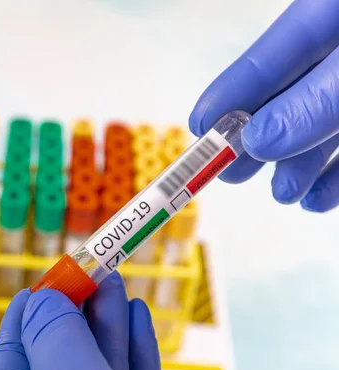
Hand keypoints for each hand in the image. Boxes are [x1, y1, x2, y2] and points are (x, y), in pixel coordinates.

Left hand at [0, 272, 160, 369]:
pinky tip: (138, 317)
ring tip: (115, 280)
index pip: (9, 359)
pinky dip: (136, 351)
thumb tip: (44, 298)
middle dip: (76, 309)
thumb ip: (53, 336)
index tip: (40, 286)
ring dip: (111, 321)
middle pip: (60, 358)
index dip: (25, 315)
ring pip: (99, 369)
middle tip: (88, 271)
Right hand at [189, 0, 338, 211]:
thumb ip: (315, 102)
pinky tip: (318, 198)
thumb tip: (256, 139)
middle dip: (257, 138)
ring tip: (284, 193)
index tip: (198, 128)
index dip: (228, 96)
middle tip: (230, 171)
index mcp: (328, 17)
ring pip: (321, 125)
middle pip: (287, 96)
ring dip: (298, 163)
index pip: (266, 60)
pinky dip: (337, 175)